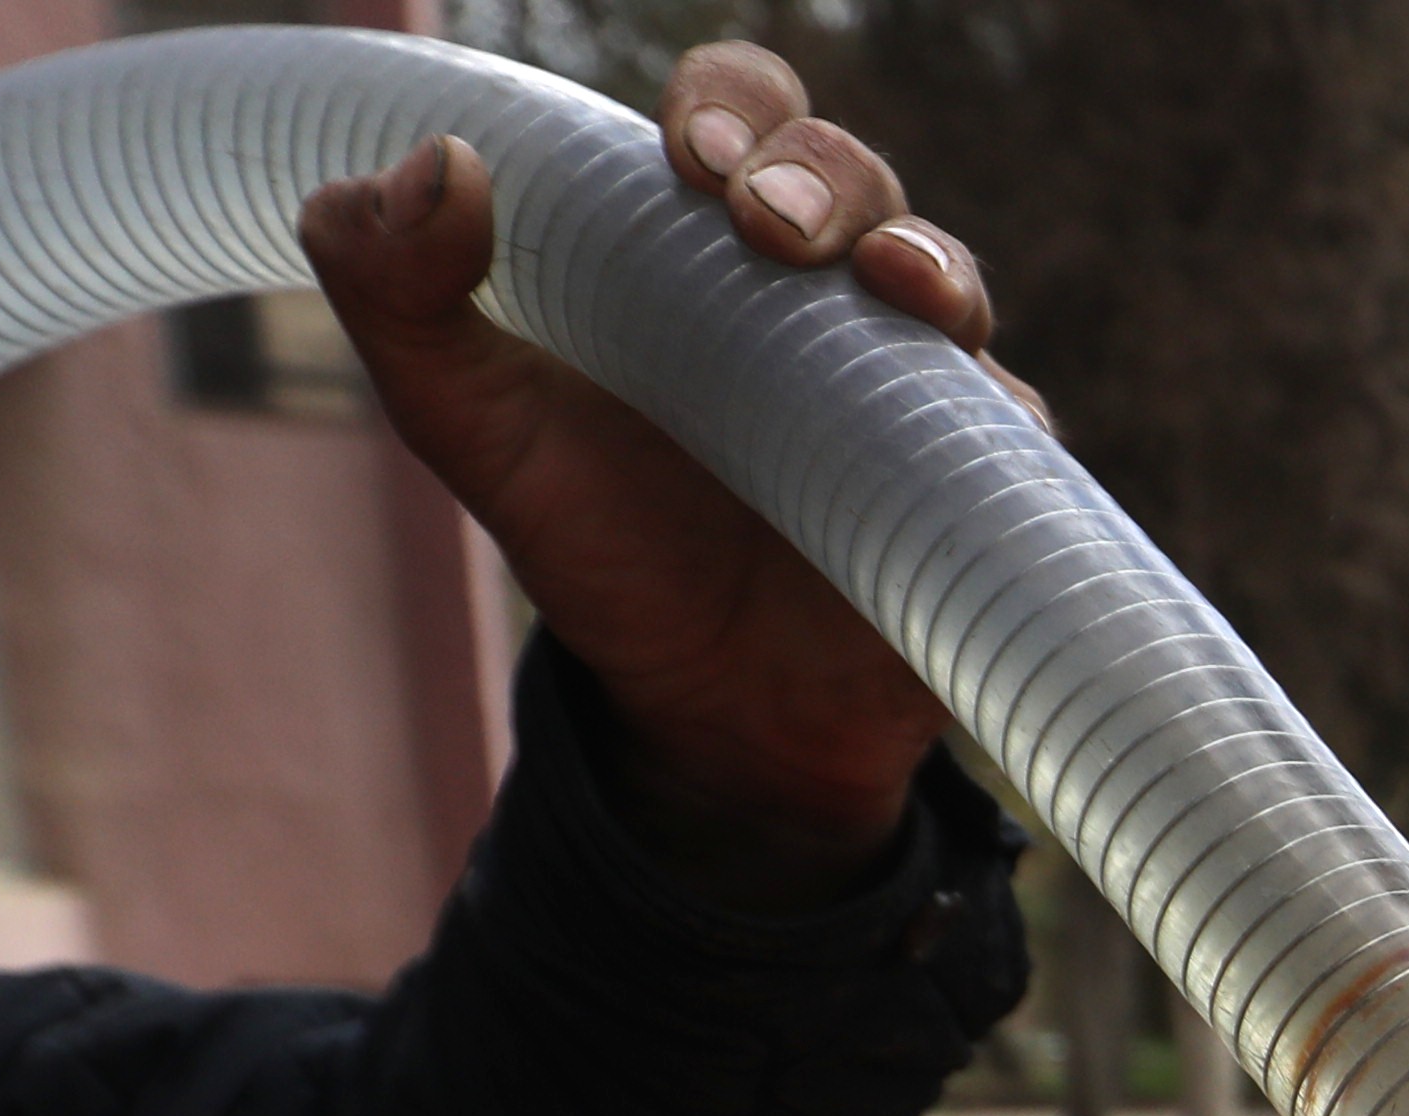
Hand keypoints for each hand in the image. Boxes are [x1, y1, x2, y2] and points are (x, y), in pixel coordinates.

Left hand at [302, 45, 1027, 902]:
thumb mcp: (473, 430)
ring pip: (939, 266)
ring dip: (913, 251)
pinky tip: (949, 372)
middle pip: (844, 168)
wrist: (708, 717)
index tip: (684, 154)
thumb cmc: (603, 548)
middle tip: (758, 222)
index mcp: (700, 242)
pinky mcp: (975, 468)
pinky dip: (986, 382)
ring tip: (875, 277)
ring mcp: (907, 374)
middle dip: (814, 168)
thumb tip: (427, 162)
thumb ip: (400, 295)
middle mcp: (816, 288)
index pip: (734, 115)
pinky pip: (1009, 406)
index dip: (727, 104)